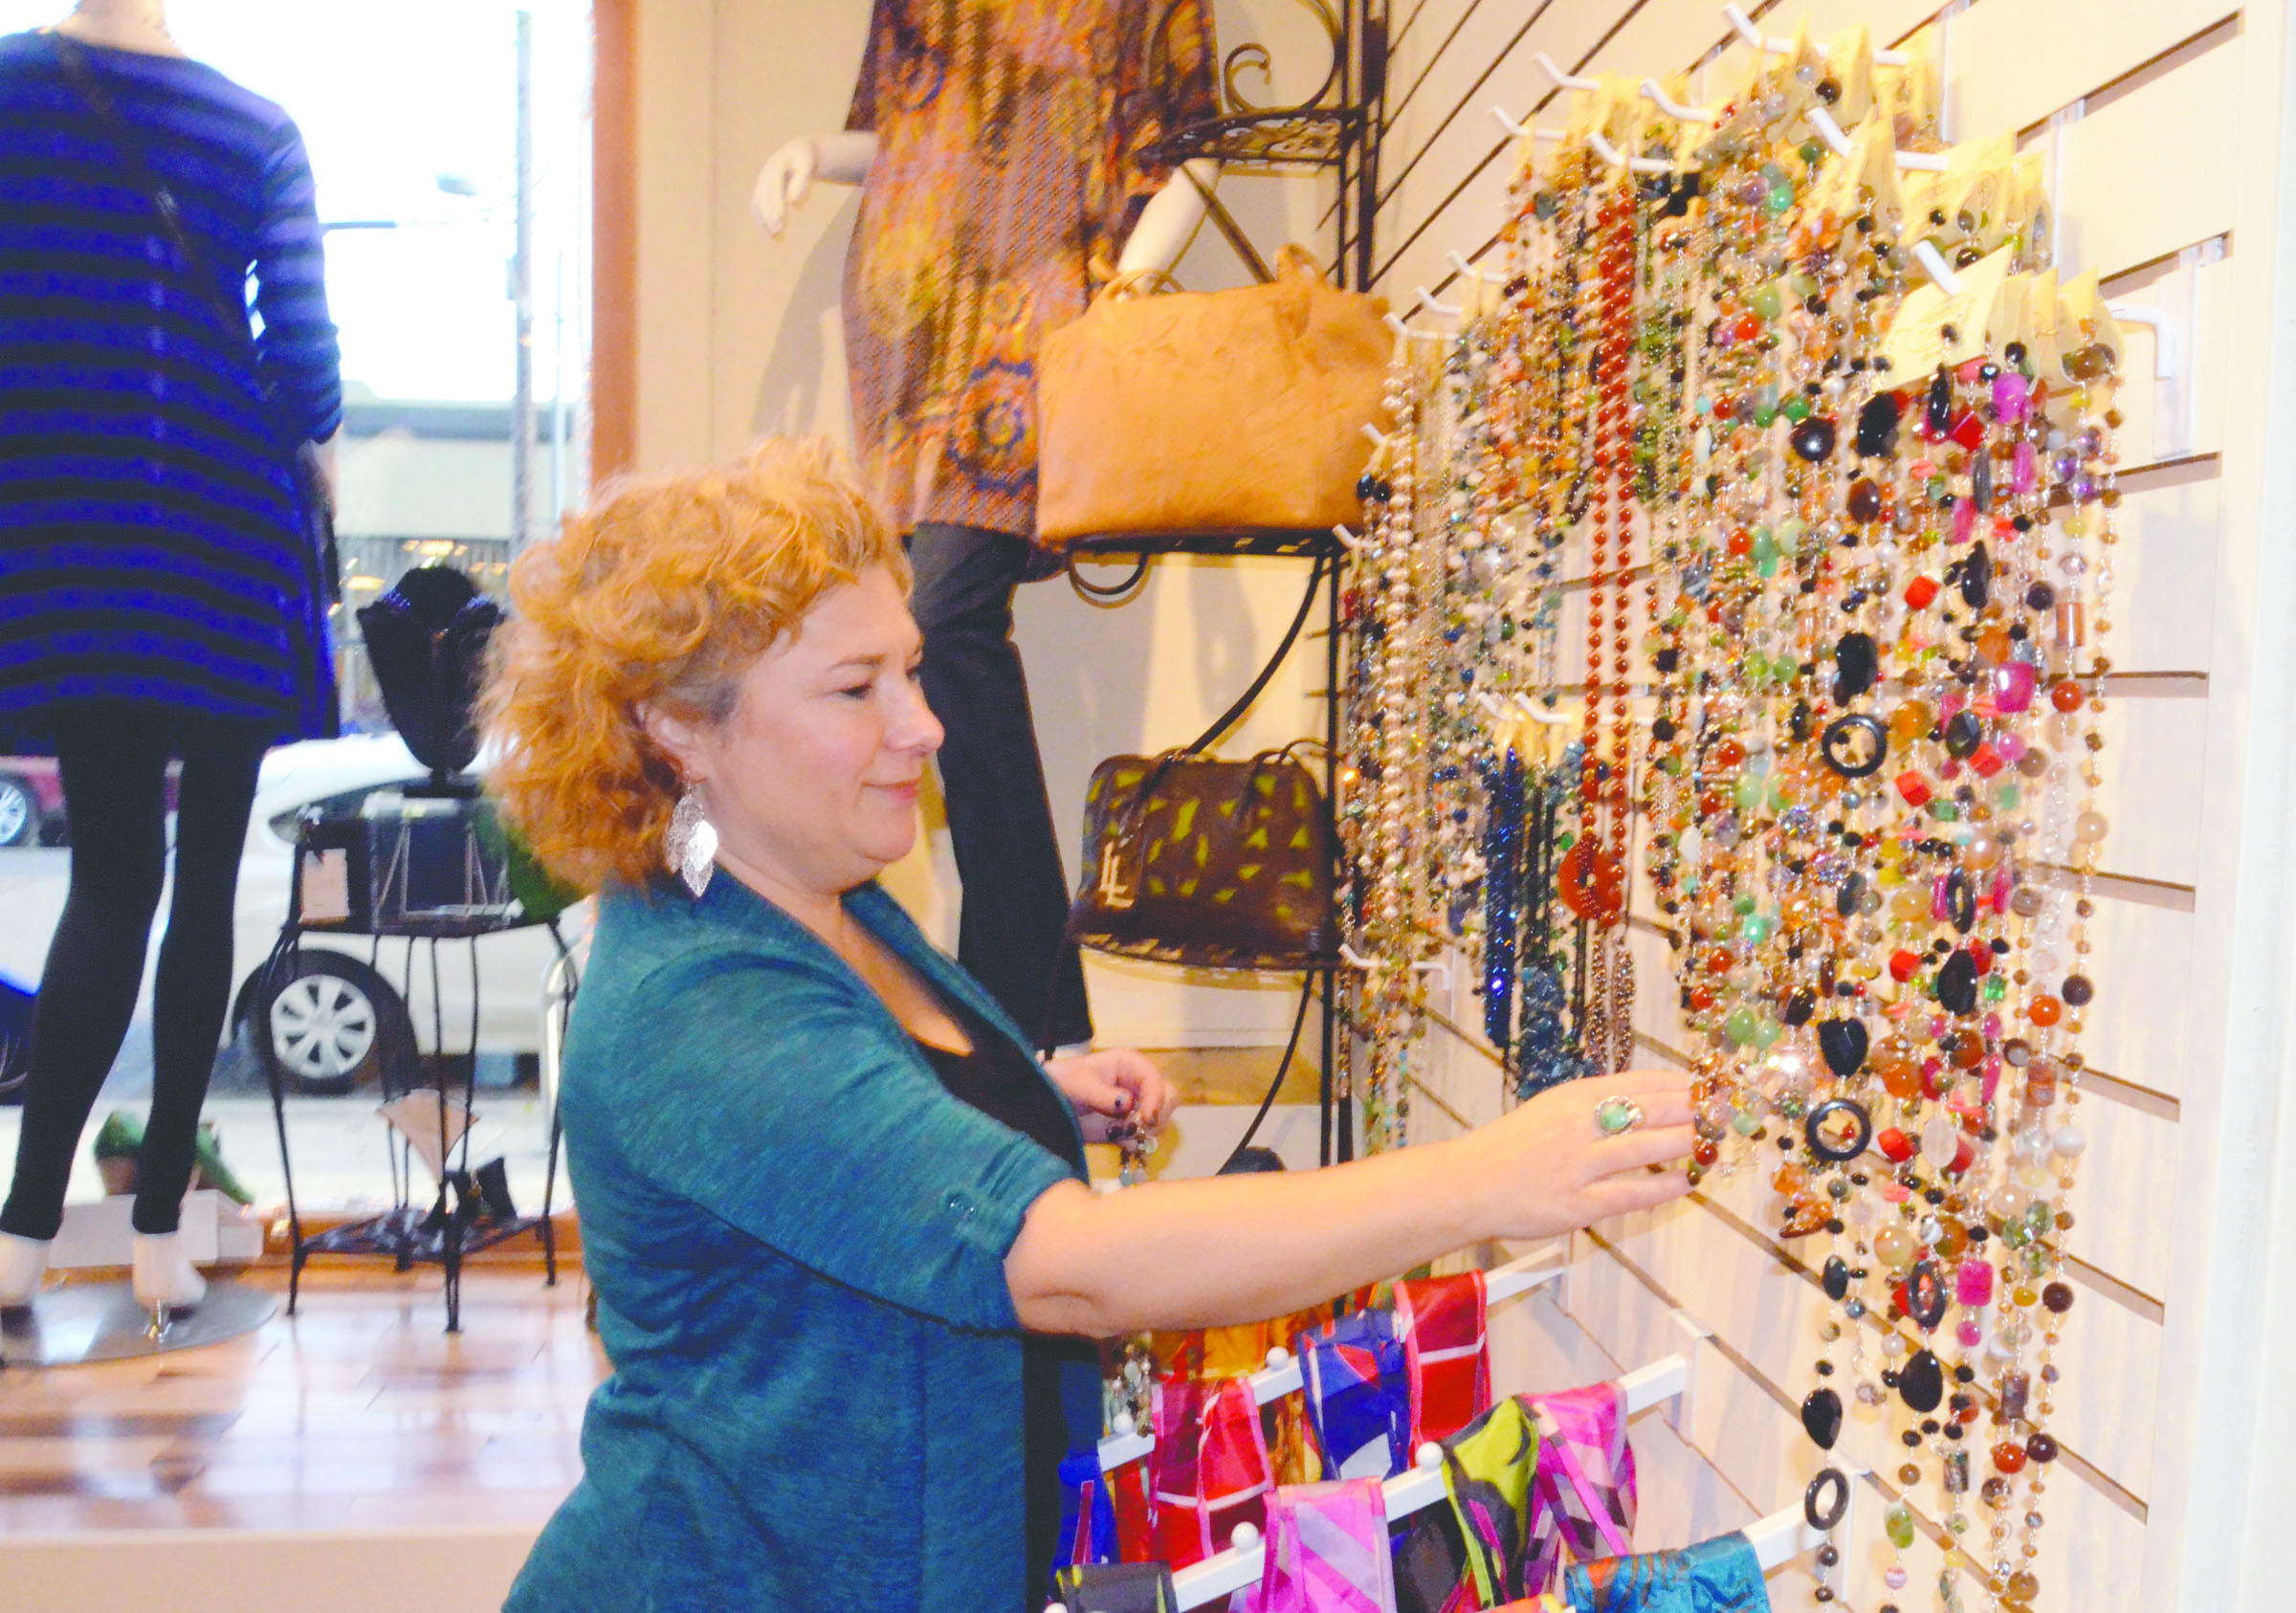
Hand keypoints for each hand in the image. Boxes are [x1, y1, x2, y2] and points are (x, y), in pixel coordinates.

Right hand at [751, 137, 818, 236]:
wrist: (796, 151)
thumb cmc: (805, 159)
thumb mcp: (808, 164)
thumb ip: (802, 182)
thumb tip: (792, 204)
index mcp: (777, 164)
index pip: (774, 185)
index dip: (775, 202)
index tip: (780, 219)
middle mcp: (765, 174)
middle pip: (764, 196)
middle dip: (770, 215)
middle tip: (779, 231)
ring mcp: (761, 182)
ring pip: (759, 204)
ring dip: (766, 222)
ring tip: (778, 239)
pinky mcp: (761, 191)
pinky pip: (759, 209)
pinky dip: (764, 223)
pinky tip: (775, 237)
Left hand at [1045, 1048, 1175, 1144]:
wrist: (1046, 1106)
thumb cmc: (1063, 1084)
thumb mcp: (1080, 1085)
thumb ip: (1103, 1095)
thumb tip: (1128, 1103)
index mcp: (1130, 1065)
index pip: (1156, 1080)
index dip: (1156, 1099)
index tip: (1145, 1119)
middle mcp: (1139, 1085)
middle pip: (1168, 1100)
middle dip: (1156, 1116)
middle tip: (1134, 1128)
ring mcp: (1136, 1107)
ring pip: (1159, 1122)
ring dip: (1143, 1131)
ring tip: (1115, 1131)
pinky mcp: (1129, 1127)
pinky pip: (1144, 1138)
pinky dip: (1134, 1143)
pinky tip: (1113, 1138)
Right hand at [1453, 1069, 1697, 1242]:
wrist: (1469, 1183)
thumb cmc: (1513, 1146)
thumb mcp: (1552, 1110)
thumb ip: (1595, 1105)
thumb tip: (1650, 1099)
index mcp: (1573, 1098)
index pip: (1638, 1082)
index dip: (1680, 1083)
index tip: (1711, 1083)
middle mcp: (1578, 1125)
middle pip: (1647, 1110)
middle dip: (1692, 1108)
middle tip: (1724, 1110)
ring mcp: (1578, 1165)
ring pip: (1643, 1148)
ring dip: (1683, 1143)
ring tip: (1712, 1142)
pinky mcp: (1576, 1205)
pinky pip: (1628, 1194)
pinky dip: (1661, 1187)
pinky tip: (1685, 1183)